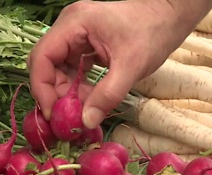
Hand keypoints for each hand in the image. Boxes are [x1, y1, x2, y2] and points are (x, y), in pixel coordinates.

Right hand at [27, 0, 211, 128]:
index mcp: (74, 23)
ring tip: (83, 110)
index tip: (53, 113)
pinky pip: (72, 68)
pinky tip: (90, 100)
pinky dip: (78, 86)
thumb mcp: (131, 67)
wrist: (170, 16)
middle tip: (68, 118)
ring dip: (68, 92)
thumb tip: (86, 121)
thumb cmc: (153, 33)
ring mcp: (76, 34)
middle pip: (46, 64)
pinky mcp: (85, 43)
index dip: (42, 88)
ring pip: (58, 69)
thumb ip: (108, 95)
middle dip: (55, 93)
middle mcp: (69, 26)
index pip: (42, 57)